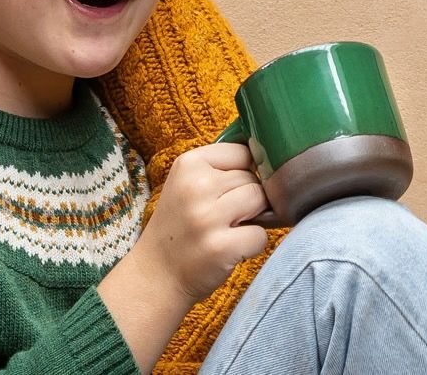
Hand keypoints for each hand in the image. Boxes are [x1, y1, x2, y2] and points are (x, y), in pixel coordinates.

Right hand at [95, 142, 273, 371]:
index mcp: (188, 164)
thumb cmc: (179, 227)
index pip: (242, 152)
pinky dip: (253, 244)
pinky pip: (262, 235)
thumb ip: (220, 169)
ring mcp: (208, 217)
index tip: (230, 189)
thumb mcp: (186, 184)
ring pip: (261, 201)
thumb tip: (270, 161)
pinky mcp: (221, 247)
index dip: (245, 171)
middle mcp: (196, 186)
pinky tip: (232, 249)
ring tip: (230, 230)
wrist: (156, 273)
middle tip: (224, 217)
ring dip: (254, 219)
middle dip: (247, 198)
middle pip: (253, 178)